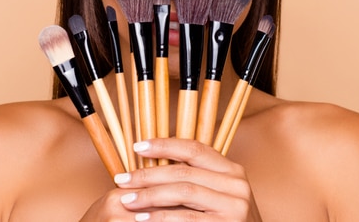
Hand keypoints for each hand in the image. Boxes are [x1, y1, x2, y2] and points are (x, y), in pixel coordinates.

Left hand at [111, 138, 262, 220]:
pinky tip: (142, 218)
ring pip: (183, 191)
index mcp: (232, 170)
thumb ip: (193, 178)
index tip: (137, 147)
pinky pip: (186, 218)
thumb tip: (151, 162)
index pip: (194, 148)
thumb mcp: (214, 194)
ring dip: (149, 195)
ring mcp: (234, 206)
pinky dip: (160, 217)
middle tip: (121, 178)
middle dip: (148, 174)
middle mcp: (236, 184)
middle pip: (183, 171)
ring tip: (127, 199)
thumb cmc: (222, 221)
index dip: (164, 145)